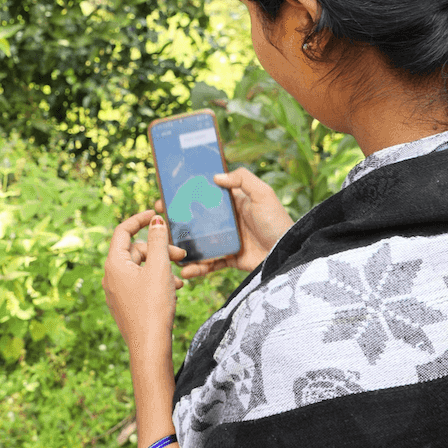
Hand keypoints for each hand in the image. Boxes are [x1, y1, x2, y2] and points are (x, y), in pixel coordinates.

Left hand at [103, 210, 187, 354]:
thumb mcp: (159, 268)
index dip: (139, 219)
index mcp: (114, 264)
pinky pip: (140, 282)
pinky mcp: (125, 303)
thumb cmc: (153, 306)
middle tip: (181, 255)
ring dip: (161, 266)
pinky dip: (156, 280)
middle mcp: (111, 276)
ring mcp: (116, 291)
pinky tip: (174, 289)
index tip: (156, 213)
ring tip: (180, 277)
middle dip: (158, 249)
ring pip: (140, 267)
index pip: (123, 231)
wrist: (149, 347)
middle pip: (135, 250)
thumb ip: (157, 241)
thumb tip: (155, 221)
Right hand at [164, 167, 292, 278]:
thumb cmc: (277, 221)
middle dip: (177, 219)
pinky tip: (185, 270)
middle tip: (159, 219)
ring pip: (198, 242)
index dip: (186, 193)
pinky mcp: (229, 259)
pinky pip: (209, 264)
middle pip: (196, 218)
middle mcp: (227, 220)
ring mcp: (227, 240)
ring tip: (167, 248)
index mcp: (233, 202)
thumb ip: (242, 179)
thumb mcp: (263, 194)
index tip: (167, 193)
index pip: (205, 194)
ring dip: (182, 245)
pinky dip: (196, 268)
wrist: (288, 253)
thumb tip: (215, 177)